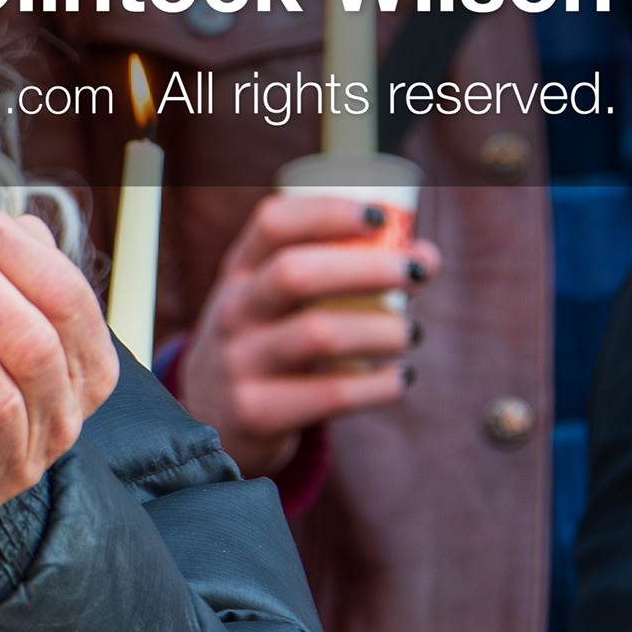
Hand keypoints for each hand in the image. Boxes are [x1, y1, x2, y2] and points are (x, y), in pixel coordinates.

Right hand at [177, 192, 426, 474]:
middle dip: (368, 268)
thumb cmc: (265, 344)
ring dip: (382, 330)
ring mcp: (239, 363)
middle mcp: (232, 312)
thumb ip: (337, 273)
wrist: (206, 420)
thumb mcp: (272, 302)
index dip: (327, 212)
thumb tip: (425, 255)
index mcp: (239, 273)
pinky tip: (398, 379)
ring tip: (410, 334)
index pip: (272, 224)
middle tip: (416, 274)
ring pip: (317, 334)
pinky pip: (331, 395)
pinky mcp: (257, 412)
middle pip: (295, 274)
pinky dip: (380, 386)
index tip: (379, 217)